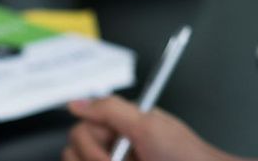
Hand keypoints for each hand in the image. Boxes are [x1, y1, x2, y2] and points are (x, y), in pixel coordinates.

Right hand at [65, 96, 237, 160]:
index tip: (108, 154)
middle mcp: (113, 148)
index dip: (91, 144)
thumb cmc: (184, 154)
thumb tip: (76, 102)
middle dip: (95, 158)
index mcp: (120, 127)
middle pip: (74, 154)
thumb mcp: (147, 126)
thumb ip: (111, 110)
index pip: (81, 131)